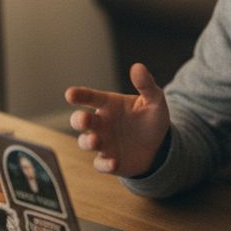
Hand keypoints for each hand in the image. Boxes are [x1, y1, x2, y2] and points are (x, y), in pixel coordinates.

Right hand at [64, 63, 170, 177]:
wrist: (160, 147)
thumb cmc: (152, 119)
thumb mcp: (154, 100)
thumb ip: (146, 84)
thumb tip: (138, 66)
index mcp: (109, 105)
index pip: (90, 97)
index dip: (79, 95)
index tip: (70, 94)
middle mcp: (101, 123)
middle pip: (80, 121)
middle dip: (78, 120)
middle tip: (84, 120)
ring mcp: (103, 143)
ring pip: (85, 142)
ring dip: (88, 141)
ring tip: (96, 140)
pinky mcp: (109, 161)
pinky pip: (101, 164)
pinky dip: (105, 164)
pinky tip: (113, 162)